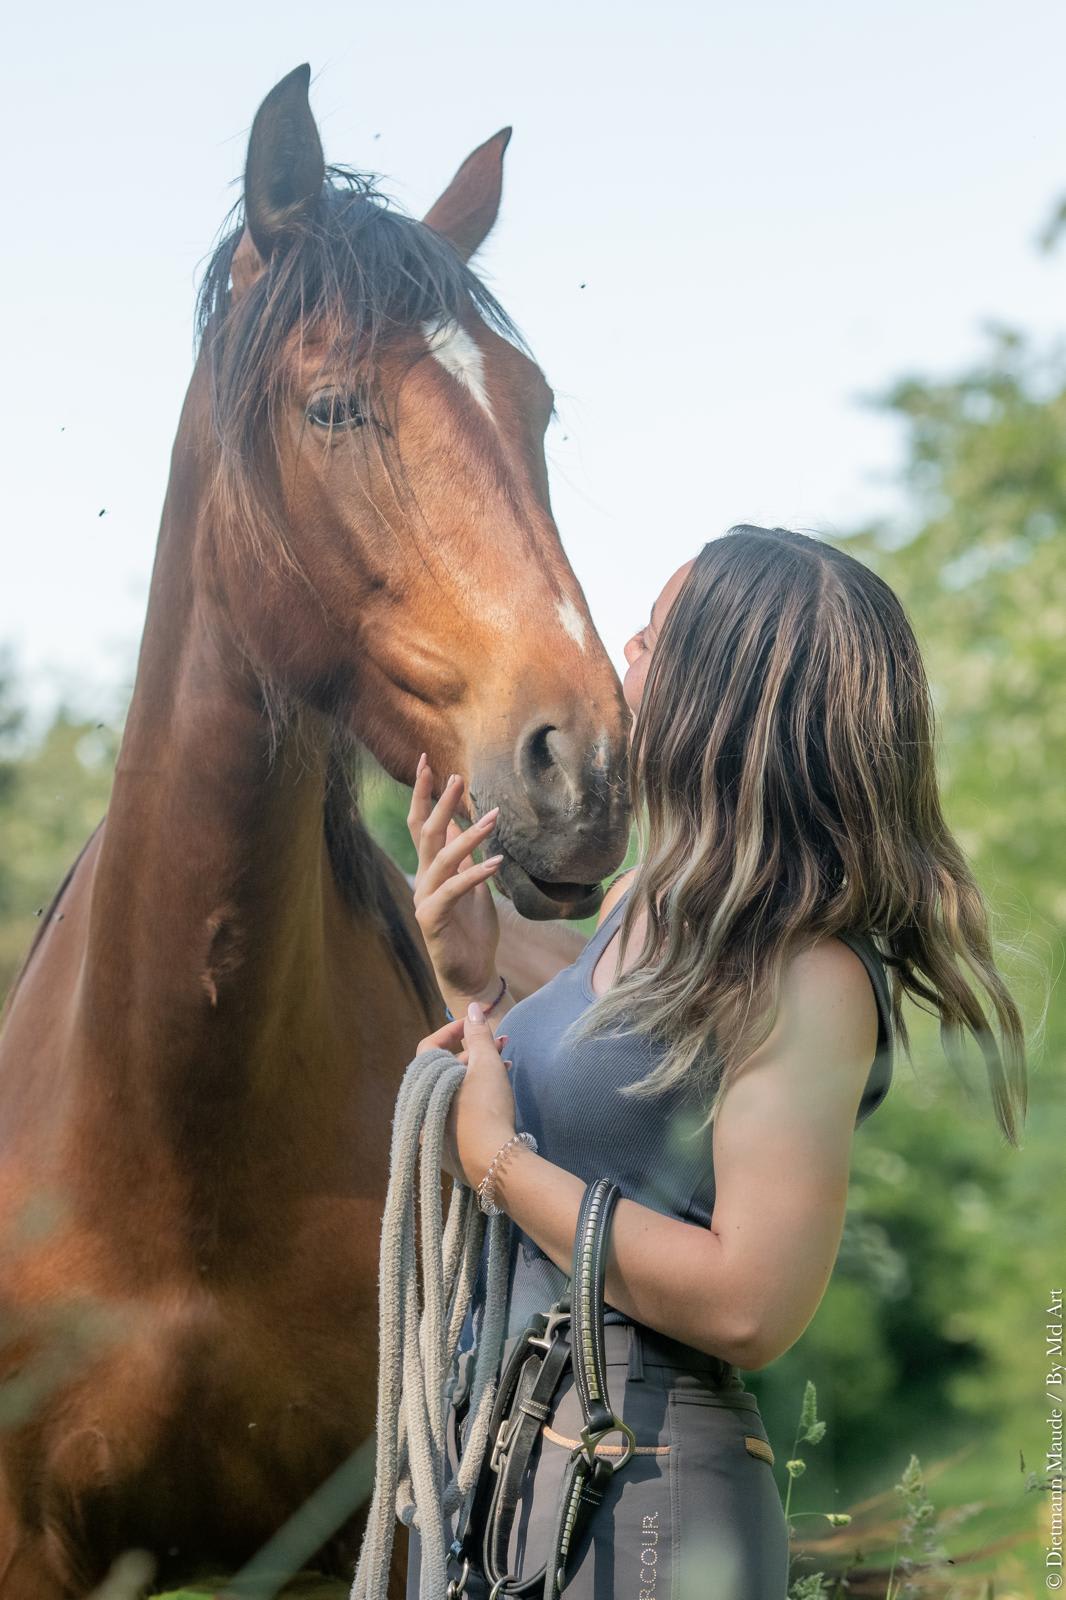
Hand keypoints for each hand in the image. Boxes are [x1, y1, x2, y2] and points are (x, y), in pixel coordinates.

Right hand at [408, 756, 502, 1002]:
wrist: (471, 973)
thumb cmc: (472, 931)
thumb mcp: (472, 886)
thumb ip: (464, 858)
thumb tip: (460, 826)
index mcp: (432, 870)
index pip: (422, 825)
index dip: (423, 794)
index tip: (427, 763)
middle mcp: (424, 880)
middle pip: (425, 833)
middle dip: (440, 803)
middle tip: (456, 776)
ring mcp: (425, 899)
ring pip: (441, 858)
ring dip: (468, 834)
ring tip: (494, 816)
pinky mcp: (433, 919)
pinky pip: (455, 889)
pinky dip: (476, 873)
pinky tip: (497, 862)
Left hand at [415, 1015, 513, 1184]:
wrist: (492, 1162)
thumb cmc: (487, 1108)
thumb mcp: (485, 1064)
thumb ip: (478, 1033)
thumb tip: (471, 1007)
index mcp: (425, 1083)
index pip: (430, 1046)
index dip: (453, 1030)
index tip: (476, 1024)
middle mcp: (422, 1105)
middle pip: (445, 1069)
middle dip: (474, 1052)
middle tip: (501, 1046)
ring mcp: (433, 1129)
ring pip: (454, 1090)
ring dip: (478, 1074)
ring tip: (505, 1067)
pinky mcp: (446, 1148)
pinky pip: (458, 1112)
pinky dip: (475, 1098)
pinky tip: (497, 1095)